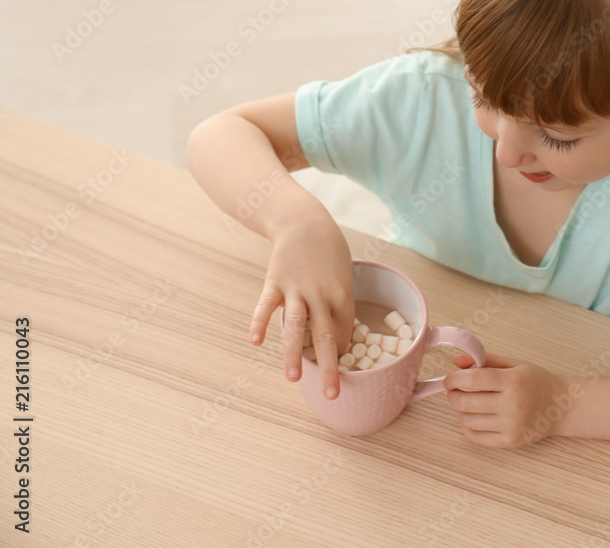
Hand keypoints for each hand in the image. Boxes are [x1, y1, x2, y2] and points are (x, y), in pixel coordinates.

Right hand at [249, 216, 354, 399]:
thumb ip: (340, 305)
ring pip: (296, 326)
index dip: (342, 351)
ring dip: (294, 353)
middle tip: (332, 394)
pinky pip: (266, 306)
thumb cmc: (330, 252)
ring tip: (293, 378)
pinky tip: (256, 342)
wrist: (305, 222)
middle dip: (330, 367)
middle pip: (326, 336)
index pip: (344, 331)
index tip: (341, 369)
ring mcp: (296, 289)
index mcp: (343, 294)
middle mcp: (321, 294)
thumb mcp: (345, 275)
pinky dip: (260, 323)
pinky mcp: (275, 282)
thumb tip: (343, 334)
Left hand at [443, 352, 568, 447]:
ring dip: (461, 412)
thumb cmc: (538, 382)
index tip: (449, 380)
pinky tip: (474, 418)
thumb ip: (485, 360)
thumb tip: (456, 361)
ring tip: (467, 404)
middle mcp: (512, 404)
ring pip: (468, 421)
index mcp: (513, 381)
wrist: (563, 407)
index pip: (473, 379)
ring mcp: (512, 425)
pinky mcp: (511, 441)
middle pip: (466, 402)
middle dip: (453, 396)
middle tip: (455, 391)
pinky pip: (477, 438)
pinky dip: (468, 428)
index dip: (455, 379)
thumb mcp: (515, 364)